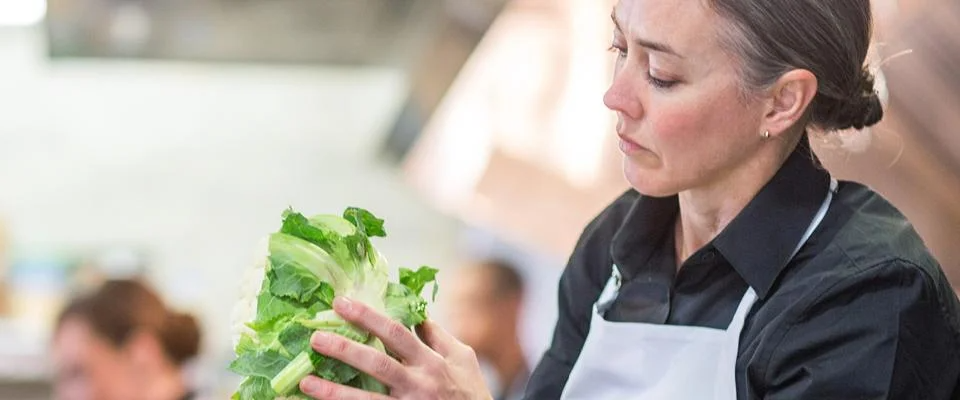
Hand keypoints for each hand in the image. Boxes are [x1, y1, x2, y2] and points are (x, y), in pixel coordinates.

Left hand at [299, 297, 492, 399]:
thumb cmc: (471, 392)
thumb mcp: (462, 358)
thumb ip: (437, 336)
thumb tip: (415, 313)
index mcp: (432, 361)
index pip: (395, 332)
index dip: (367, 317)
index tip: (341, 303)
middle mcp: (419, 383)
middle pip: (376, 362)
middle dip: (344, 349)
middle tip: (315, 337)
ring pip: (366, 399)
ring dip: (334, 392)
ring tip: (305, 383)